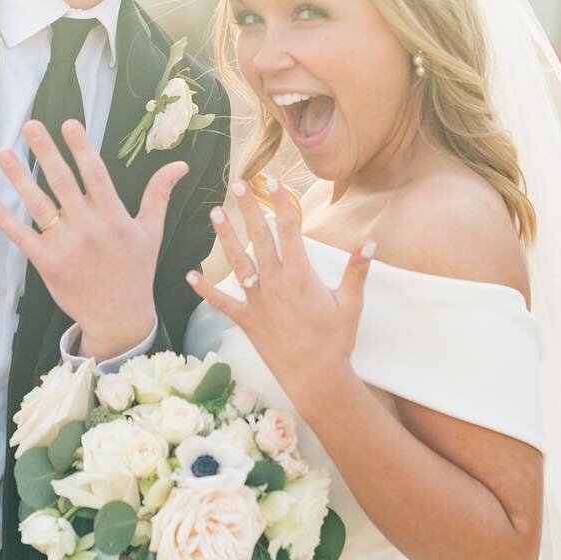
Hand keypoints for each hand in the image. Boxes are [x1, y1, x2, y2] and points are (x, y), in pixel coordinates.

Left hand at [0, 120, 186, 358]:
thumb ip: (159, 194)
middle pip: (62, 182)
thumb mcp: (151, 231)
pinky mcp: (47, 263)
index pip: (95, 173)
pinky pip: (22, 236)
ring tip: (3, 154)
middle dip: (45, 152)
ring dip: (19, 178)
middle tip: (30, 126)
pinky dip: (4, 219)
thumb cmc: (136, 270)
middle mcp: (88, 227)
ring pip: (38, 204)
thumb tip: (180, 164)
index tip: (68, 123)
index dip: (81, 147)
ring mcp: (66, 245)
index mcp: (113, 216)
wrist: (119, 316)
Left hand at [186, 179, 373, 405]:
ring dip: (226, 238)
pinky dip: (206, 290)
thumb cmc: (336, 341)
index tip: (274, 180)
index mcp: (302, 276)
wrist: (316, 379)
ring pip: (238, 263)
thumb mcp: (351, 304)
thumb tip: (370, 242)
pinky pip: (222, 303)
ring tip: (214, 214)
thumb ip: (357, 271)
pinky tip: (190, 275)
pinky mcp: (247, 321)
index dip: (282, 202)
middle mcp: (276, 284)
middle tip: (238, 183)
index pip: (290, 230)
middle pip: (260, 238)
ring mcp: (258, 302)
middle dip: (249, 208)